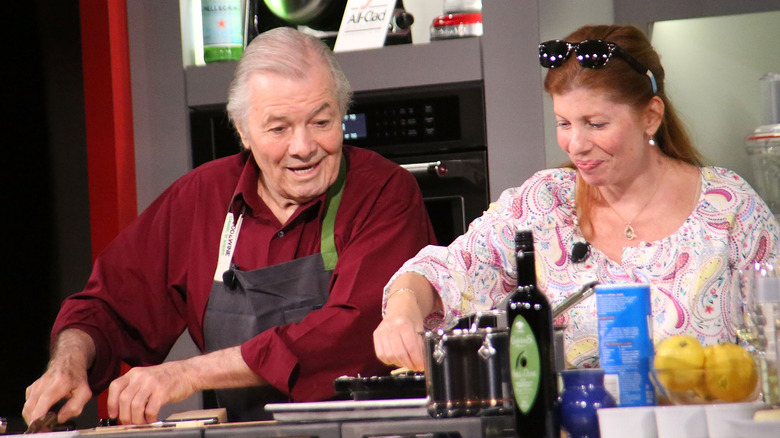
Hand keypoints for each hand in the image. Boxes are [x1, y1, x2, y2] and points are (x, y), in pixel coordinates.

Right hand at [23, 330, 94, 424]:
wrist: (68, 361)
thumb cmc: (76, 377)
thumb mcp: (84, 392)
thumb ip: (75, 407)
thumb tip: (60, 418)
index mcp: (60, 382)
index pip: (44, 401)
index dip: (39, 416)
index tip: (41, 427)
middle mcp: (44, 383)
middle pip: (31, 407)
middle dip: (35, 422)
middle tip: (44, 429)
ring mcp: (36, 385)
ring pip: (27, 407)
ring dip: (32, 418)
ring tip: (44, 422)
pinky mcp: (31, 388)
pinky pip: (28, 404)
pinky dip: (32, 412)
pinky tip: (41, 413)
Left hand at [107, 346, 263, 424]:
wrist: (188, 372)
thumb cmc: (167, 378)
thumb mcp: (146, 378)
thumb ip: (134, 389)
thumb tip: (122, 409)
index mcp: (134, 373)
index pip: (115, 387)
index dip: (111, 403)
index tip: (114, 414)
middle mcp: (141, 377)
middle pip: (124, 400)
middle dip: (125, 416)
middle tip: (129, 423)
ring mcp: (152, 383)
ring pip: (135, 406)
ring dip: (136, 419)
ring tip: (142, 423)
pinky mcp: (163, 391)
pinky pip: (150, 409)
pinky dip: (149, 418)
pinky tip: (152, 419)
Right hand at [373, 289, 426, 370]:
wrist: (400, 305)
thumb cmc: (411, 316)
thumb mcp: (419, 327)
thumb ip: (420, 344)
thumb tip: (422, 362)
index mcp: (403, 323)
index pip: (411, 347)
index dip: (417, 359)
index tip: (422, 366)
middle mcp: (390, 327)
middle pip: (400, 353)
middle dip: (409, 364)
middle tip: (415, 367)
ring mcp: (382, 331)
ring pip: (390, 356)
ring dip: (400, 363)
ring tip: (407, 362)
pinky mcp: (376, 335)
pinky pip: (381, 354)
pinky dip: (390, 360)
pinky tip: (397, 358)